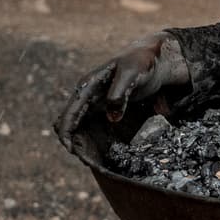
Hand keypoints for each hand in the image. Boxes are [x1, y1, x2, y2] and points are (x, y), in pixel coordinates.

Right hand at [53, 31, 188, 150]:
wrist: (152, 59)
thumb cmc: (141, 63)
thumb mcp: (132, 74)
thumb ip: (120, 93)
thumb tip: (112, 117)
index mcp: (88, 85)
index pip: (70, 112)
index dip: (67, 132)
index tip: (72, 150)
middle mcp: (87, 95)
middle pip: (70, 122)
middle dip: (73, 141)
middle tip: (86, 160)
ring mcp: (95, 103)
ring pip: (79, 126)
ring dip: (83, 142)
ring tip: (93, 159)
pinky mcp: (105, 108)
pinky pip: (92, 126)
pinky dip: (93, 138)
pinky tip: (102, 150)